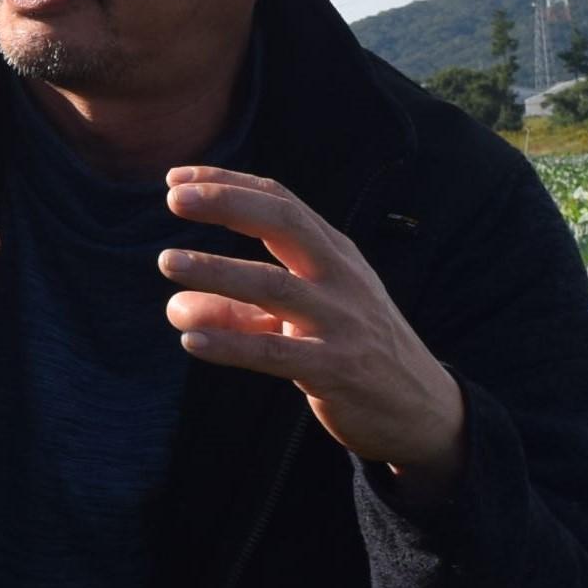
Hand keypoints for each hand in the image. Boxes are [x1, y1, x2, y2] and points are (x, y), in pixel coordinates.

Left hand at [156, 165, 466, 483]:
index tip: (176, 179)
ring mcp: (341, 321)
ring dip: (218, 270)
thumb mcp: (297, 319)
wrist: (421, 408)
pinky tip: (191, 341)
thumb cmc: (352, 349)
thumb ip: (236, 309)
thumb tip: (173, 305)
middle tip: (173, 199)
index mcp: (334, 253)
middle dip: (229, 204)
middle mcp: (340, 277)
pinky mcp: (337, 368)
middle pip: (284, 223)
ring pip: (274, 286)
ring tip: (166, 261)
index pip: (280, 202)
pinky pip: (276, 352)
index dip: (228, 186)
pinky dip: (232, 344)